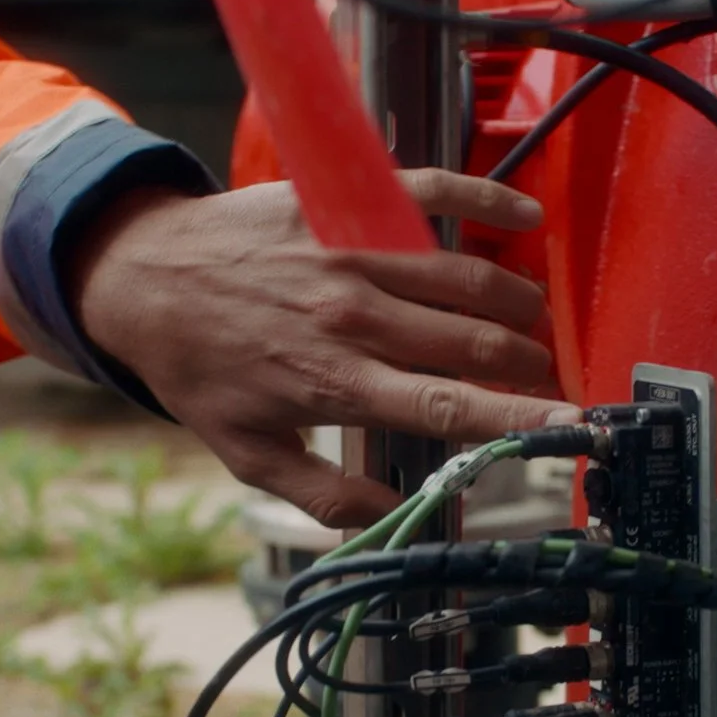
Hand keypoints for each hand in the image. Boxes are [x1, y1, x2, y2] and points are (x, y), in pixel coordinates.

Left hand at [73, 169, 578, 526]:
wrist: (142, 278)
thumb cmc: (201, 369)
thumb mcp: (251, 456)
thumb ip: (328, 499)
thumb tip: (398, 523)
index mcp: (336, 384)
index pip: (451, 408)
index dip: (520, 420)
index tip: (574, 430)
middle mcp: (352, 316)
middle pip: (475, 341)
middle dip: (530, 364)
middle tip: (550, 380)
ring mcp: (350, 252)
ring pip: (467, 276)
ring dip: (518, 302)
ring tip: (533, 325)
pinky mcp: (343, 202)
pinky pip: (432, 193)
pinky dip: (488, 201)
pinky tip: (526, 221)